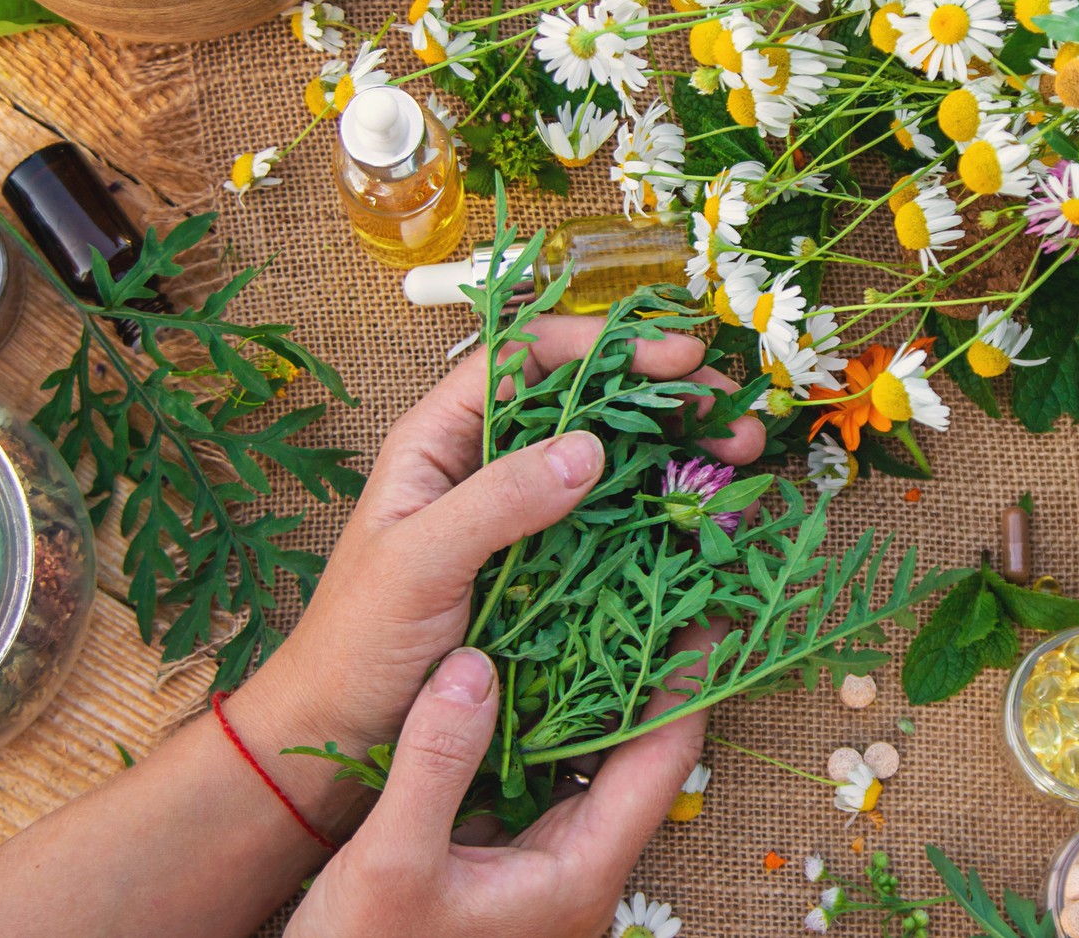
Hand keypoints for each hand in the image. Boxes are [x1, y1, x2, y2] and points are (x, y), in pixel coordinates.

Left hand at [230, 317, 762, 818]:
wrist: (338, 734)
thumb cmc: (355, 644)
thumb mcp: (417, 564)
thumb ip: (495, 502)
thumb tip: (589, 447)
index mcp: (441, 440)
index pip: (528, 357)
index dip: (606, 344)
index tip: (679, 359)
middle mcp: (486, 465)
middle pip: (587, 401)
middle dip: (664, 398)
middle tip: (732, 418)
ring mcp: (522, 517)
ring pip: (611, 460)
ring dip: (677, 452)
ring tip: (740, 459)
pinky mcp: (548, 569)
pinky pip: (614, 525)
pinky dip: (665, 513)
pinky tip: (707, 518)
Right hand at [282, 630, 716, 937]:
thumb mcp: (390, 862)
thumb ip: (437, 762)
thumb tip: (476, 664)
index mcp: (580, 872)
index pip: (665, 761)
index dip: (690, 683)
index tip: (708, 610)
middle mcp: (579, 866)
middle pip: (638, 755)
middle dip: (649, 672)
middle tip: (653, 585)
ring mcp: (545, 864)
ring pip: (590, 762)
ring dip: (593, 691)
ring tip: (597, 606)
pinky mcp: (506, 859)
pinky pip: (542, 774)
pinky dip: (541, 720)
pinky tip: (521, 669)